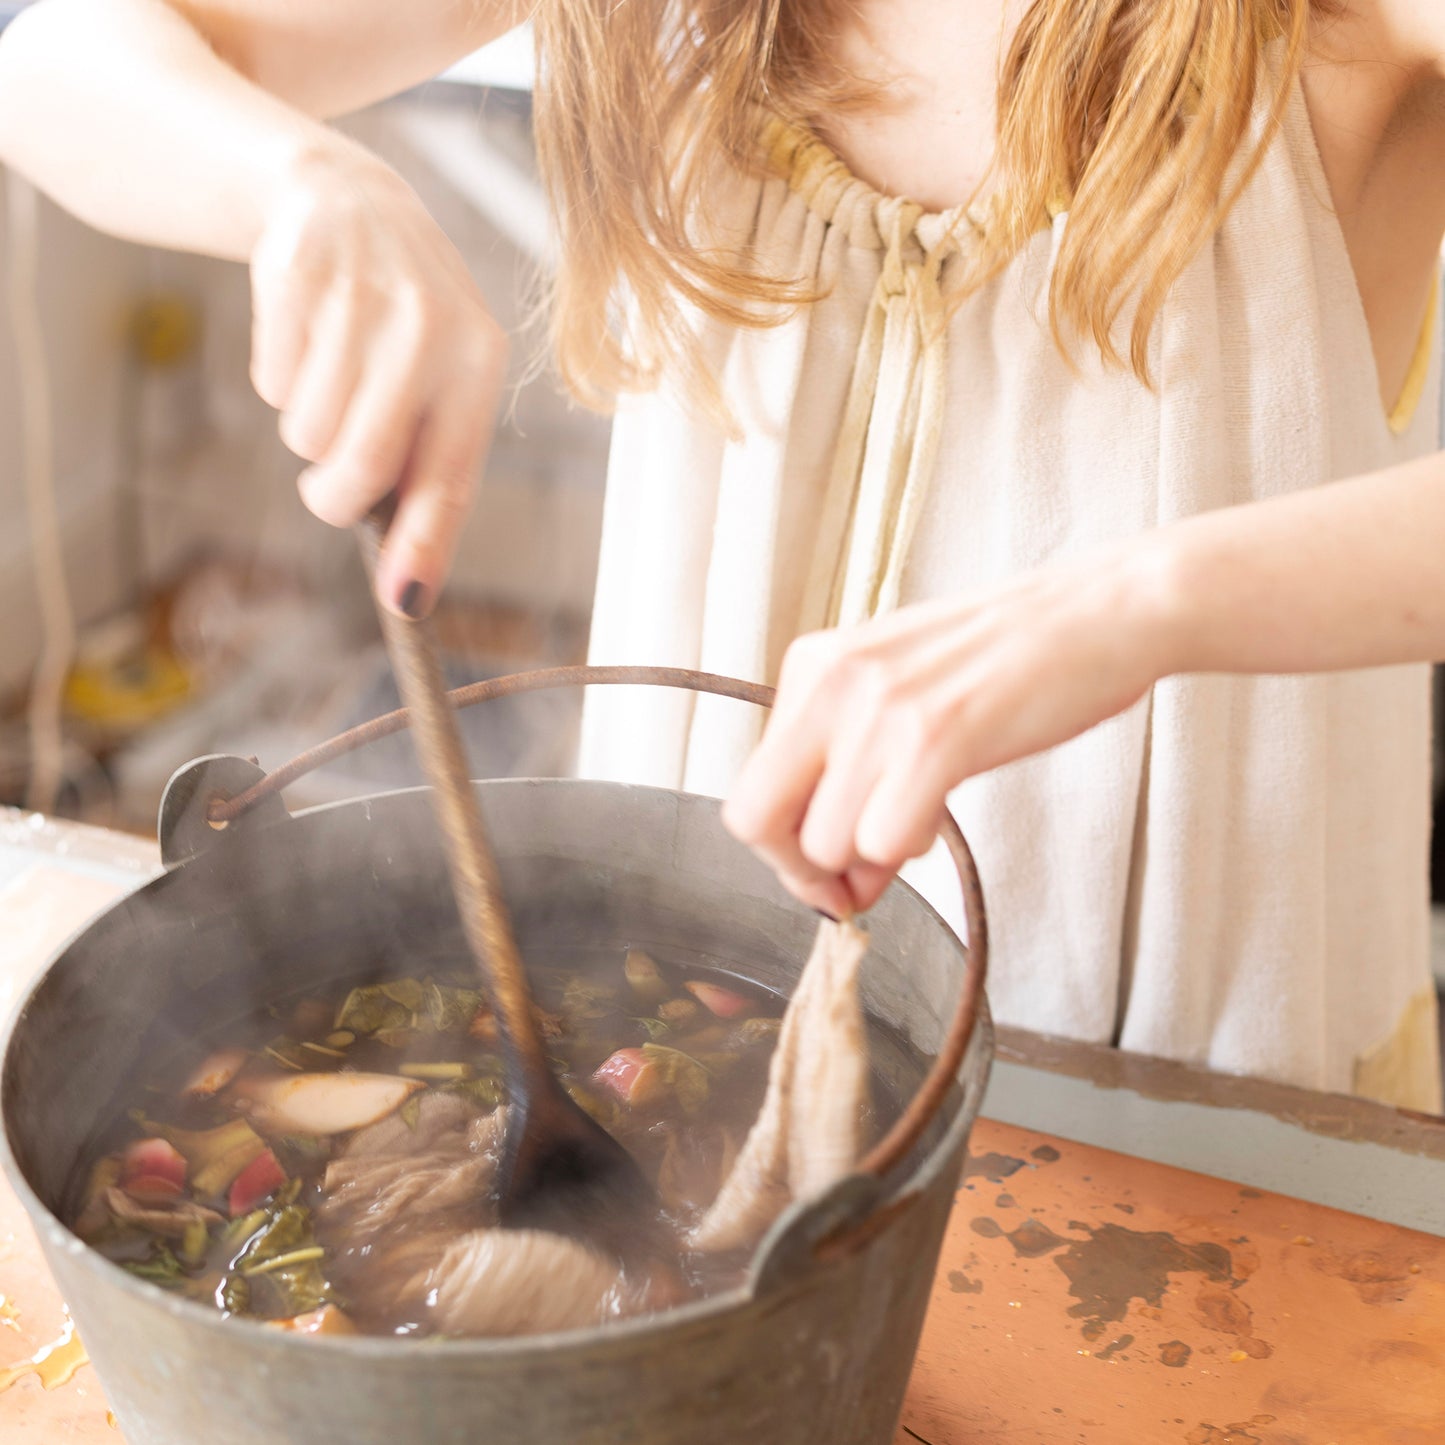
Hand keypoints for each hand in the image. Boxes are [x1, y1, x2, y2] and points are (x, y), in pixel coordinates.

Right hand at [249, 145, 506, 615]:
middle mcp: (429, 327)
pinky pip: (271, 383)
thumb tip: (410, 592)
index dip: (425, 543)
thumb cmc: (402, 324)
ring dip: (306, 427)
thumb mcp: (439, 383)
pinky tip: (305, 333)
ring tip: (331, 374)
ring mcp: (361, 296)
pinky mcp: (298, 273)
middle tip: (326, 484)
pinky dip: (277, 378)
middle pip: (362, 466)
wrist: (347, 200)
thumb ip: (428, 475)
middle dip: (332, 494)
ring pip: (307, 432)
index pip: (451, 473)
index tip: (406, 601)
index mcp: (479, 361)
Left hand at [722, 541, 1177, 916]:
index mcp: (813, 666)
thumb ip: (853, 778)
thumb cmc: (1010, 659)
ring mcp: (879, 708)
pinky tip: (943, 803)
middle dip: (803, 871)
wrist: (1099, 614)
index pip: (748, 789)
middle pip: (755, 822)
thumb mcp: (902, 699)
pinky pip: (884, 841)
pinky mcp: (934, 737)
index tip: (828, 869)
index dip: (783, 851)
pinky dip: (912, 848)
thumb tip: (832, 882)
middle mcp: (831, 681)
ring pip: (825, 844)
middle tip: (853, 881)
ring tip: (921, 816)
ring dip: (874, 857)